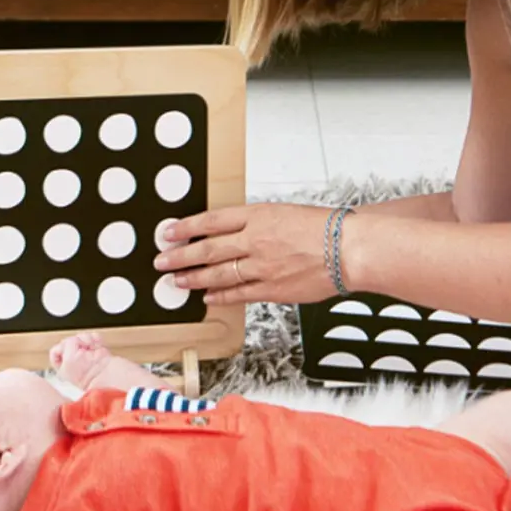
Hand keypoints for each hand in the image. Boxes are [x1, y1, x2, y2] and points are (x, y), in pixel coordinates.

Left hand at [151, 203, 339, 305]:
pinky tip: (208, 297)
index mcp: (258, 215)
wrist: (348, 248)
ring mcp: (261, 266)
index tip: (169, 232)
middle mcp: (255, 240)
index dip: (186, 227)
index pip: (212, 220)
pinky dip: (220, 296)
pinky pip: (239, 294)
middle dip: (180, 256)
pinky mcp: (272, 289)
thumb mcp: (285, 212)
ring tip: (177, 280)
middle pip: (207, 248)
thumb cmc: (325, 228)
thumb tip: (234, 232)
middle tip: (161, 260)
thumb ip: (258, 223)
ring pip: (218, 273)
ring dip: (194, 278)